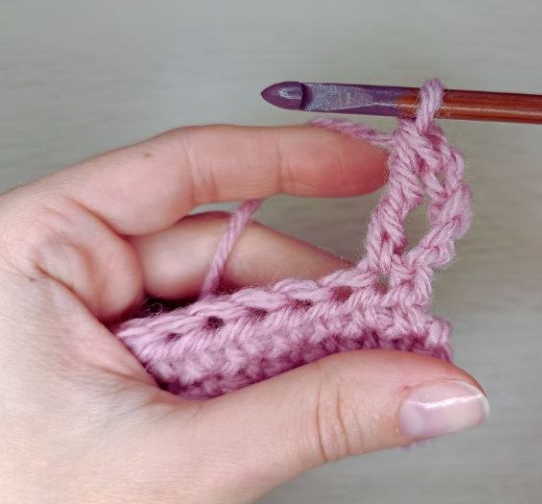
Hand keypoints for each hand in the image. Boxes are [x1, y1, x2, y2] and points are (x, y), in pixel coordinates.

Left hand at [0, 125, 487, 502]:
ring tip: (348, 368)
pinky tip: (296, 388)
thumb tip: (423, 387)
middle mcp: (65, 274)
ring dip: (290, 335)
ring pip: (224, 298)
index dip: (288, 160)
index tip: (363, 166)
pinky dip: (262, 364)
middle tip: (381, 320)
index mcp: (36, 253)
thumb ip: (311, 417)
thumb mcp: (172, 461)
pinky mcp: (122, 362)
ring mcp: (94, 319)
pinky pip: (211, 339)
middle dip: (307, 289)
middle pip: (221, 246)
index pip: (183, 170)